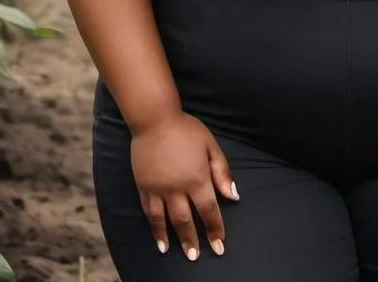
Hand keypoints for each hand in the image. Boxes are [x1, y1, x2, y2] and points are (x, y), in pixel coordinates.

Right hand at [130, 111, 239, 260]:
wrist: (155, 119)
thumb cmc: (186, 129)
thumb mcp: (210, 145)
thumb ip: (222, 171)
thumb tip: (233, 196)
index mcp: (197, 177)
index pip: (209, 210)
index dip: (215, 229)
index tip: (219, 245)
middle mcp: (177, 187)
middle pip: (186, 220)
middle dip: (193, 240)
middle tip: (196, 257)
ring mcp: (158, 188)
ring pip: (165, 220)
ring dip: (172, 238)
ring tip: (176, 253)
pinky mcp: (144, 186)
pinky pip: (149, 211)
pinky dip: (153, 227)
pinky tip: (158, 237)